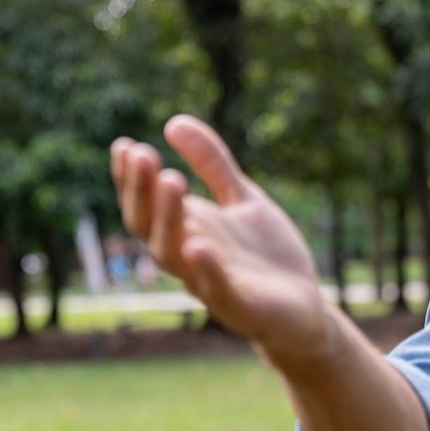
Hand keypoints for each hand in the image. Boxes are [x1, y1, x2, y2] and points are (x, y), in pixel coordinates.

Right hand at [110, 115, 331, 361]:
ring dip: (168, 218)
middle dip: (142, 192)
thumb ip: (212, 164)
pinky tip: (199, 244)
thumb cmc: (266, 255)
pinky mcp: (241, 306)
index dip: (131, 179)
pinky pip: (216, 289)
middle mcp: (189, 256)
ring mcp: (211, 282)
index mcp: (187, 230)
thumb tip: (173, 121)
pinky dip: (206, 268)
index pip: (146, 204)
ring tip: (171, 179)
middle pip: (149, 227)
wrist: (305, 309)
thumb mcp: (242, 199)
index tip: (124, 145)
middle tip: (142, 154)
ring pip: (173, 255)